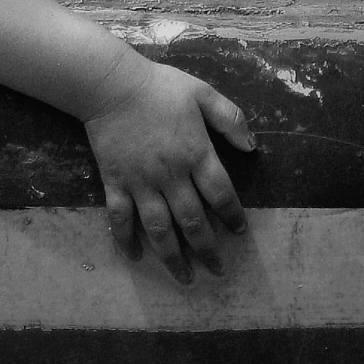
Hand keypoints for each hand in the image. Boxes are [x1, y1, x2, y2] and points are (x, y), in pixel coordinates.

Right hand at [81, 52, 254, 284]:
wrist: (111, 84)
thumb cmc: (159, 87)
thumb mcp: (203, 93)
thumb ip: (230, 119)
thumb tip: (252, 147)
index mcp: (196, 154)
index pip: (221, 194)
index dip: (232, 216)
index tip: (239, 232)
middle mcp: (171, 175)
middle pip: (193, 222)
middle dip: (208, 250)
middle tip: (218, 271)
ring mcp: (141, 183)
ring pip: (159, 229)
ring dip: (173, 257)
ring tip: (184, 278)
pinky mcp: (115, 182)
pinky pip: (120, 218)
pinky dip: (126, 239)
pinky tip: (134, 257)